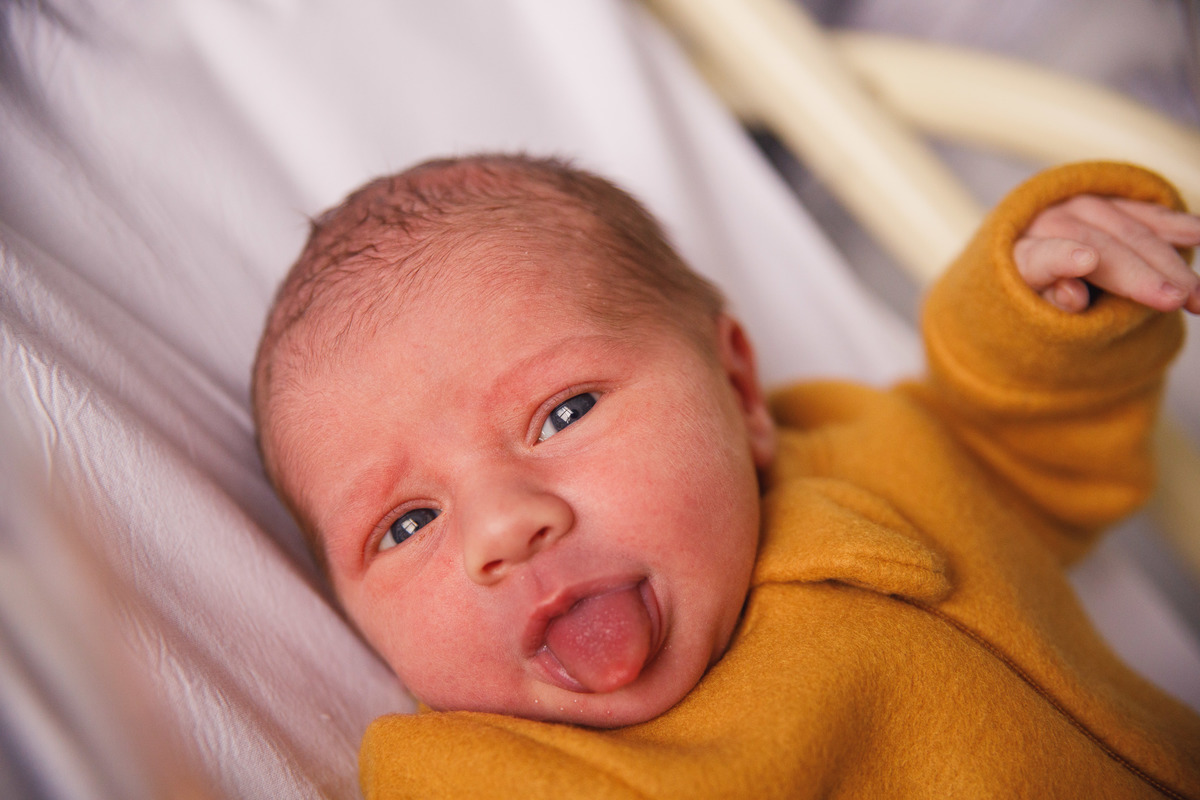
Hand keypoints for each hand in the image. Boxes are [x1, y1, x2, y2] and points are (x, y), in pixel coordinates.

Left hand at [1014, 195, 1199, 313]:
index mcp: (1017, 255)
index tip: (1087, 260)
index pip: (1038, 257)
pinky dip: (1171, 223)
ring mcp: (1077, 205)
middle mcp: (1046, 221)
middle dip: (1139, 272)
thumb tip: (1073, 296)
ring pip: (1127, 228)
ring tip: (1195, 294)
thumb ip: (1047, 304)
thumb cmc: (1027, 299)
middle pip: (1096, 243)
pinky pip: (1142, 211)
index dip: (1061, 257)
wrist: (1021, 261)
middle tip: (1175, 299)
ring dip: (1167, 259)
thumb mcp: (1027, 312)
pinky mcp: (1105, 199)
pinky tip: (1197, 234)